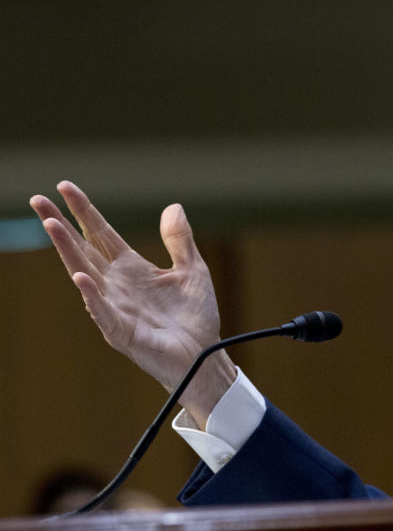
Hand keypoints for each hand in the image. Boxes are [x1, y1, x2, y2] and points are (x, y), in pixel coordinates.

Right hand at [29, 181, 235, 426]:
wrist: (204, 356)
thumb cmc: (195, 316)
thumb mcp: (192, 270)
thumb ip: (180, 240)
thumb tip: (173, 206)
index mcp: (132, 268)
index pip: (101, 233)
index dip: (84, 210)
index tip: (64, 186)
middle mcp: (117, 285)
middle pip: (83, 248)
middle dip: (61, 225)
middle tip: (38, 200)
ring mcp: (116, 307)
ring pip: (85, 273)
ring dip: (68, 250)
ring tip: (51, 225)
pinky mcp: (122, 331)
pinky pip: (104, 311)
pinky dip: (92, 295)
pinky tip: (81, 277)